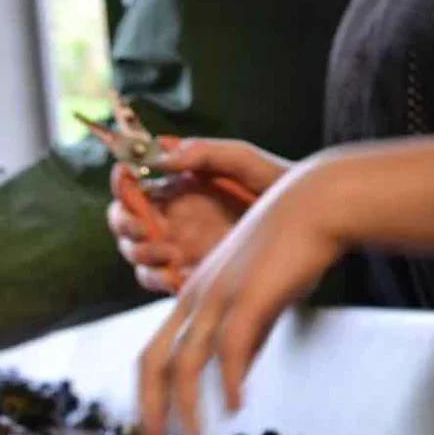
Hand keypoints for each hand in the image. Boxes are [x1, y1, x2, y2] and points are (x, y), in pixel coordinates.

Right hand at [109, 139, 291, 292]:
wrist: (312, 221)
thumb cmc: (276, 184)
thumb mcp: (242, 159)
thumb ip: (204, 151)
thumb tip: (164, 156)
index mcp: (175, 191)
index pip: (132, 187)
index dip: (121, 184)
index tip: (125, 178)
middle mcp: (171, 220)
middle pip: (125, 225)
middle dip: (126, 225)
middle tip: (143, 227)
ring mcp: (179, 250)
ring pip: (138, 257)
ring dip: (142, 254)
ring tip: (167, 252)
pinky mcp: (194, 277)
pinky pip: (163, 283)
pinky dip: (163, 280)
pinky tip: (181, 274)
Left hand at [136, 158, 347, 434]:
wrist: (317, 204)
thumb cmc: (292, 249)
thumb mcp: (258, 298)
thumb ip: (245, 337)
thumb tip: (235, 378)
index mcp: (192, 298)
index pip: (153, 353)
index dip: (147, 394)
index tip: (151, 426)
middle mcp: (195, 299)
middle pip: (154, 361)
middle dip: (150, 408)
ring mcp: (219, 297)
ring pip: (187, 362)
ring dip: (187, 407)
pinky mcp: (250, 297)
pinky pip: (231, 348)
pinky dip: (231, 382)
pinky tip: (236, 407)